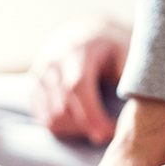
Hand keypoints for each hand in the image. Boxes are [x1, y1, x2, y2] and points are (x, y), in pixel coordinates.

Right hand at [29, 16, 129, 143]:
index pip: (76, 87)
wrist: (83, 33)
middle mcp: (52, 61)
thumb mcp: (126, 52)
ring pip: (51, 117)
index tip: (111, 132)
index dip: (92, 115)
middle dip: (86, 127)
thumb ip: (129, 77)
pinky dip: (63, 128)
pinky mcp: (33, 87)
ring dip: (75, 130)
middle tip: (108, 133)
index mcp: (77, 49)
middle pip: (62, 107)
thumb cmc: (111, 47)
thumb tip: (132, 106)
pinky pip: (43, 118)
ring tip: (95, 126)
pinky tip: (81, 124)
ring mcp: (38, 75)